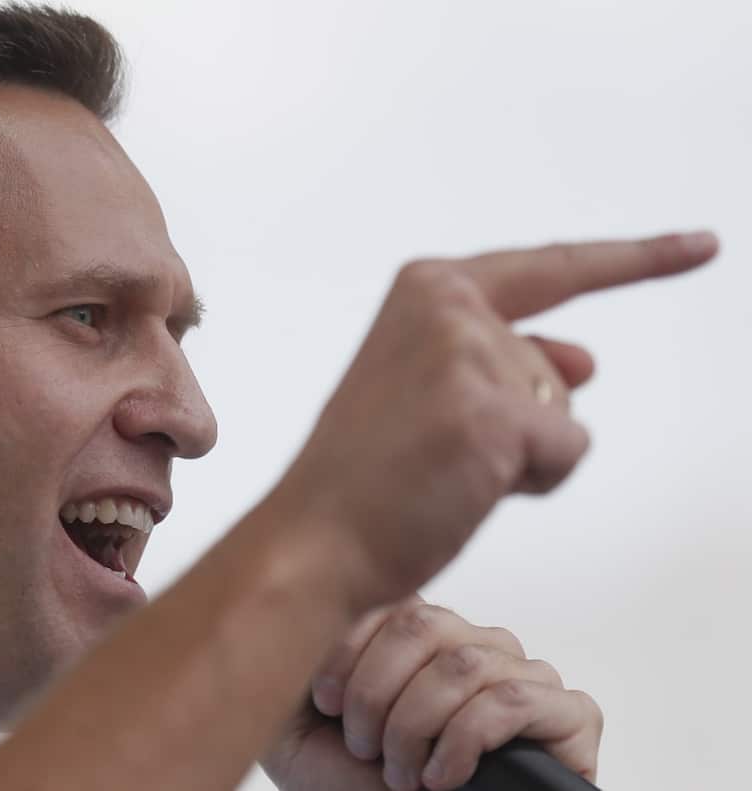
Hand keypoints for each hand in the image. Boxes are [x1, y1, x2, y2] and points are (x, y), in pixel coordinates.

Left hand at [261, 599, 602, 790]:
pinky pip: (520, 698)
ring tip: (399, 772)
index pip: (389, 599)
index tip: (322, 702)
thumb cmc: (344, 778)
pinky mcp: (570, 718)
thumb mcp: (298, 704)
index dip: (348, 653)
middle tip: (361, 744)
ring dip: (417, 726)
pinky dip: (466, 739)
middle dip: (377, 694)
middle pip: (426, 626)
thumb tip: (292, 579)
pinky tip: (440, 777)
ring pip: (467, 664)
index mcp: (422, 632)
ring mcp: (527, 675)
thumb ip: (296, 640)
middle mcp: (477, 642)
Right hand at [262, 232, 717, 610]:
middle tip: (434, 451)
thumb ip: (506, 357)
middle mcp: (450, 307)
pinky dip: (531, 482)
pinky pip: (567, 451)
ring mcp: (471, 357)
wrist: (316, 537)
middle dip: (518, 422)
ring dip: (520, 456)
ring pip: (562, 412)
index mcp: (429, 288)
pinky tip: (465, 487)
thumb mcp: (432, 387)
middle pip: (553, 368)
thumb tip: (586, 362)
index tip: (702, 243)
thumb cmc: (367, 471)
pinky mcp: (494, 416)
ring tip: (440, 469)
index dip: (637, 258)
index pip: (553, 269)